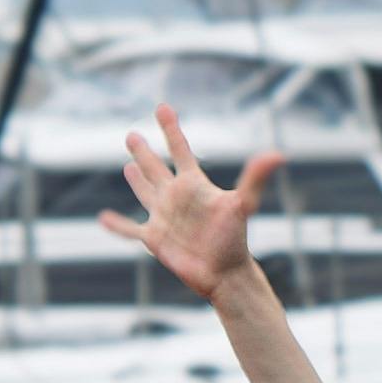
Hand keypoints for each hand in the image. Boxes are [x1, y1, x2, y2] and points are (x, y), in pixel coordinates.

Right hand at [96, 106, 286, 303]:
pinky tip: (103, 218)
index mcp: (193, 184)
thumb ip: (255, 178)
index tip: (162, 107)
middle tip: (132, 134)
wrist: (224, 274)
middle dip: (145, 152)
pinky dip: (117, 225)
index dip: (170, 129)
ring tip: (128, 165)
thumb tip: (278, 154)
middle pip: (157, 168)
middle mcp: (177, 197)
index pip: (179, 150)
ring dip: (137, 179)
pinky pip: (130, 230)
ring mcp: (164, 217)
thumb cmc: (235, 238)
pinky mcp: (154, 238)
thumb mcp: (243, 203)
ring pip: (145, 192)